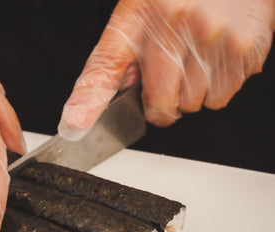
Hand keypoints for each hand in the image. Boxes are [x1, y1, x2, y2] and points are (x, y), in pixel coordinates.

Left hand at [59, 0, 274, 138]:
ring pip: (197, 105)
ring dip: (194, 92)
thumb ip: (109, 65)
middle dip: (164, 100)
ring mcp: (216, 41)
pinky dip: (219, 84)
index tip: (73, 126)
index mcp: (141, 19)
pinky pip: (224, 95)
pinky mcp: (246, 49)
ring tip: (195, 56)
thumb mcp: (132, 19)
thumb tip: (79, 116)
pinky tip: (215, 55)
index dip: (90, 104)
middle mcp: (178, 29)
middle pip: (164, 108)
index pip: (108, 71)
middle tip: (169, 70)